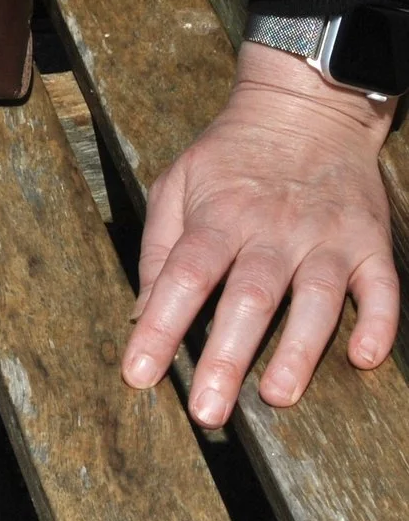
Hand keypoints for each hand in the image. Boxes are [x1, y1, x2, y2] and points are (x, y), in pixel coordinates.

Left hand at [122, 40, 397, 425]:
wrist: (304, 109)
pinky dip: (378, 324)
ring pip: (315, 299)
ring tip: (276, 397)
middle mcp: (273, 229)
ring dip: (298, 350)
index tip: (139, 373)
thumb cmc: (230, 156)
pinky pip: (381, 288)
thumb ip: (159, 248)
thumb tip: (141, 312)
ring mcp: (326, 237)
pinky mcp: (370, 243)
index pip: (182, 276)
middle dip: (226, 357)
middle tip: (207, 411)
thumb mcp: (177, 184)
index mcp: (218, 216)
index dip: (160, 327)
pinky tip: (364, 357)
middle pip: (248, 298)